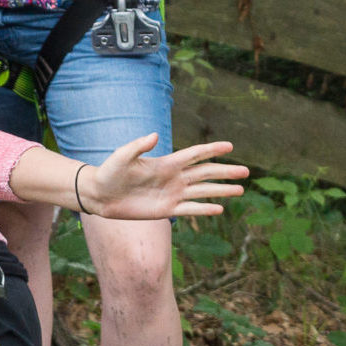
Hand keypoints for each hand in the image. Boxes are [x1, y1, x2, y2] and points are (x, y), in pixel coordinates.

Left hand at [83, 135, 248, 219]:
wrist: (99, 195)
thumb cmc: (109, 172)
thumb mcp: (121, 156)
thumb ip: (138, 146)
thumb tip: (154, 135)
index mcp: (165, 163)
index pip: (194, 155)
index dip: (211, 150)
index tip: (230, 146)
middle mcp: (173, 178)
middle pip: (205, 174)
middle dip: (225, 172)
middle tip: (246, 171)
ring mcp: (171, 194)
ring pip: (203, 192)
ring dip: (221, 191)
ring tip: (241, 189)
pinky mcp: (166, 210)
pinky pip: (190, 210)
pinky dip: (205, 209)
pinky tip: (220, 208)